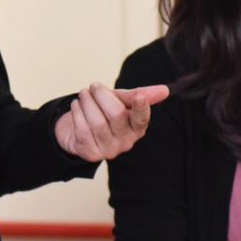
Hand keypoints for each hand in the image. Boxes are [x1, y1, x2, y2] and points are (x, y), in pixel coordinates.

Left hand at [54, 83, 169, 161]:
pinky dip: (77, 113)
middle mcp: (126, 142)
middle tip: (93, 86)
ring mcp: (109, 150)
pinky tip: (76, 106)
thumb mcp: (119, 101)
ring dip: (87, 102)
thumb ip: (138, 95)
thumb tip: (165, 90)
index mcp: (136, 128)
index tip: (139, 97)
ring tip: (84, 94)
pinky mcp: (92, 154)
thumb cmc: (102, 112)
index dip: (141, 108)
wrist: (75, 129)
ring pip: (97, 122)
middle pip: (116, 115)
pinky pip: (83, 129)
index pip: (142, 119)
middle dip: (102, 95)